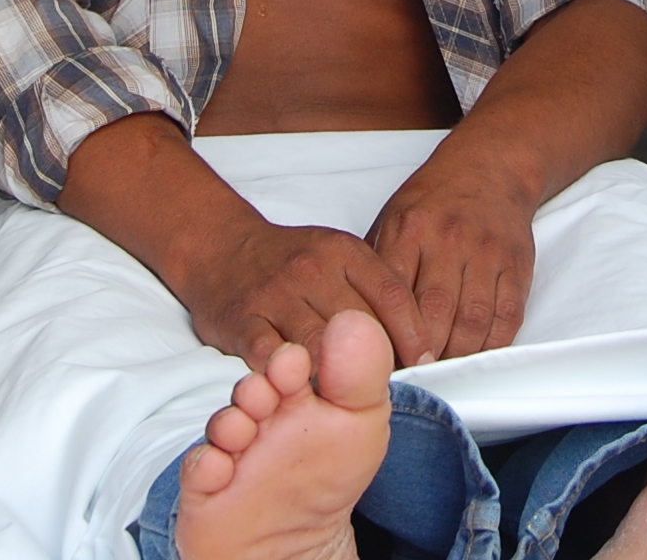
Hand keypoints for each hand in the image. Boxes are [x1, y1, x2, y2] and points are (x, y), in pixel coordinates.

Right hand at [177, 219, 426, 373]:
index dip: (414, 334)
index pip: (392, 295)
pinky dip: (290, 379)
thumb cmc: (291, 264)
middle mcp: (312, 269)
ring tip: (348, 399)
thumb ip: (374, 290)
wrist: (221, 248)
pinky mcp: (243, 321)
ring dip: (335, 377)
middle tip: (388, 386)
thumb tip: (418, 341)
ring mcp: (276, 294)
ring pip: (319, 346)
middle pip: (360, 326)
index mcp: (344, 252)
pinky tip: (302, 392)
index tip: (425, 362)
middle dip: (377, 361)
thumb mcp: (339, 258)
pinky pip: (272, 359)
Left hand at [367, 154, 538, 361]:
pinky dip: (489, 347)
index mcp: (409, 229)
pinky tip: (472, 356)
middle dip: (421, 356)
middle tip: (410, 380)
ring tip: (439, 373)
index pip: (393, 295)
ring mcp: (486, 253)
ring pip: (472, 322)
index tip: (378, 365)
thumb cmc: (432, 204)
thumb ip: (376, 268)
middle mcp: (449, 240)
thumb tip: (358, 323)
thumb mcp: (390, 221)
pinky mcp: (516, 265)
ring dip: (455, 357)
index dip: (386, 337)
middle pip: (435, 314)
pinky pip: (507, 318)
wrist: (489, 169)